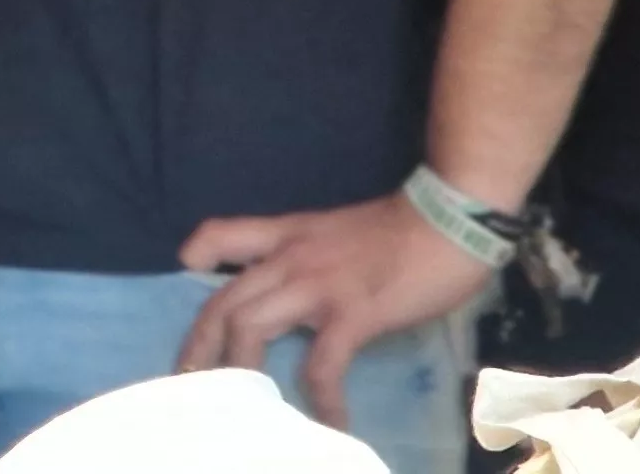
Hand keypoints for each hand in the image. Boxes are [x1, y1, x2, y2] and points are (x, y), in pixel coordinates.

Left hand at [175, 193, 493, 425]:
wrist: (450, 218)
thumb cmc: (401, 228)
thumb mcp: (334, 232)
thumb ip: (307, 255)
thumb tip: (295, 290)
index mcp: (286, 235)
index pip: (221, 234)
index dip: (197, 255)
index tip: (190, 277)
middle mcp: (290, 259)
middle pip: (223, 301)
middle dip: (200, 345)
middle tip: (191, 379)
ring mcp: (317, 287)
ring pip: (250, 326)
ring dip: (239, 367)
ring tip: (240, 403)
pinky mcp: (353, 313)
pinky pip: (322, 362)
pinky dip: (321, 396)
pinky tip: (328, 420)